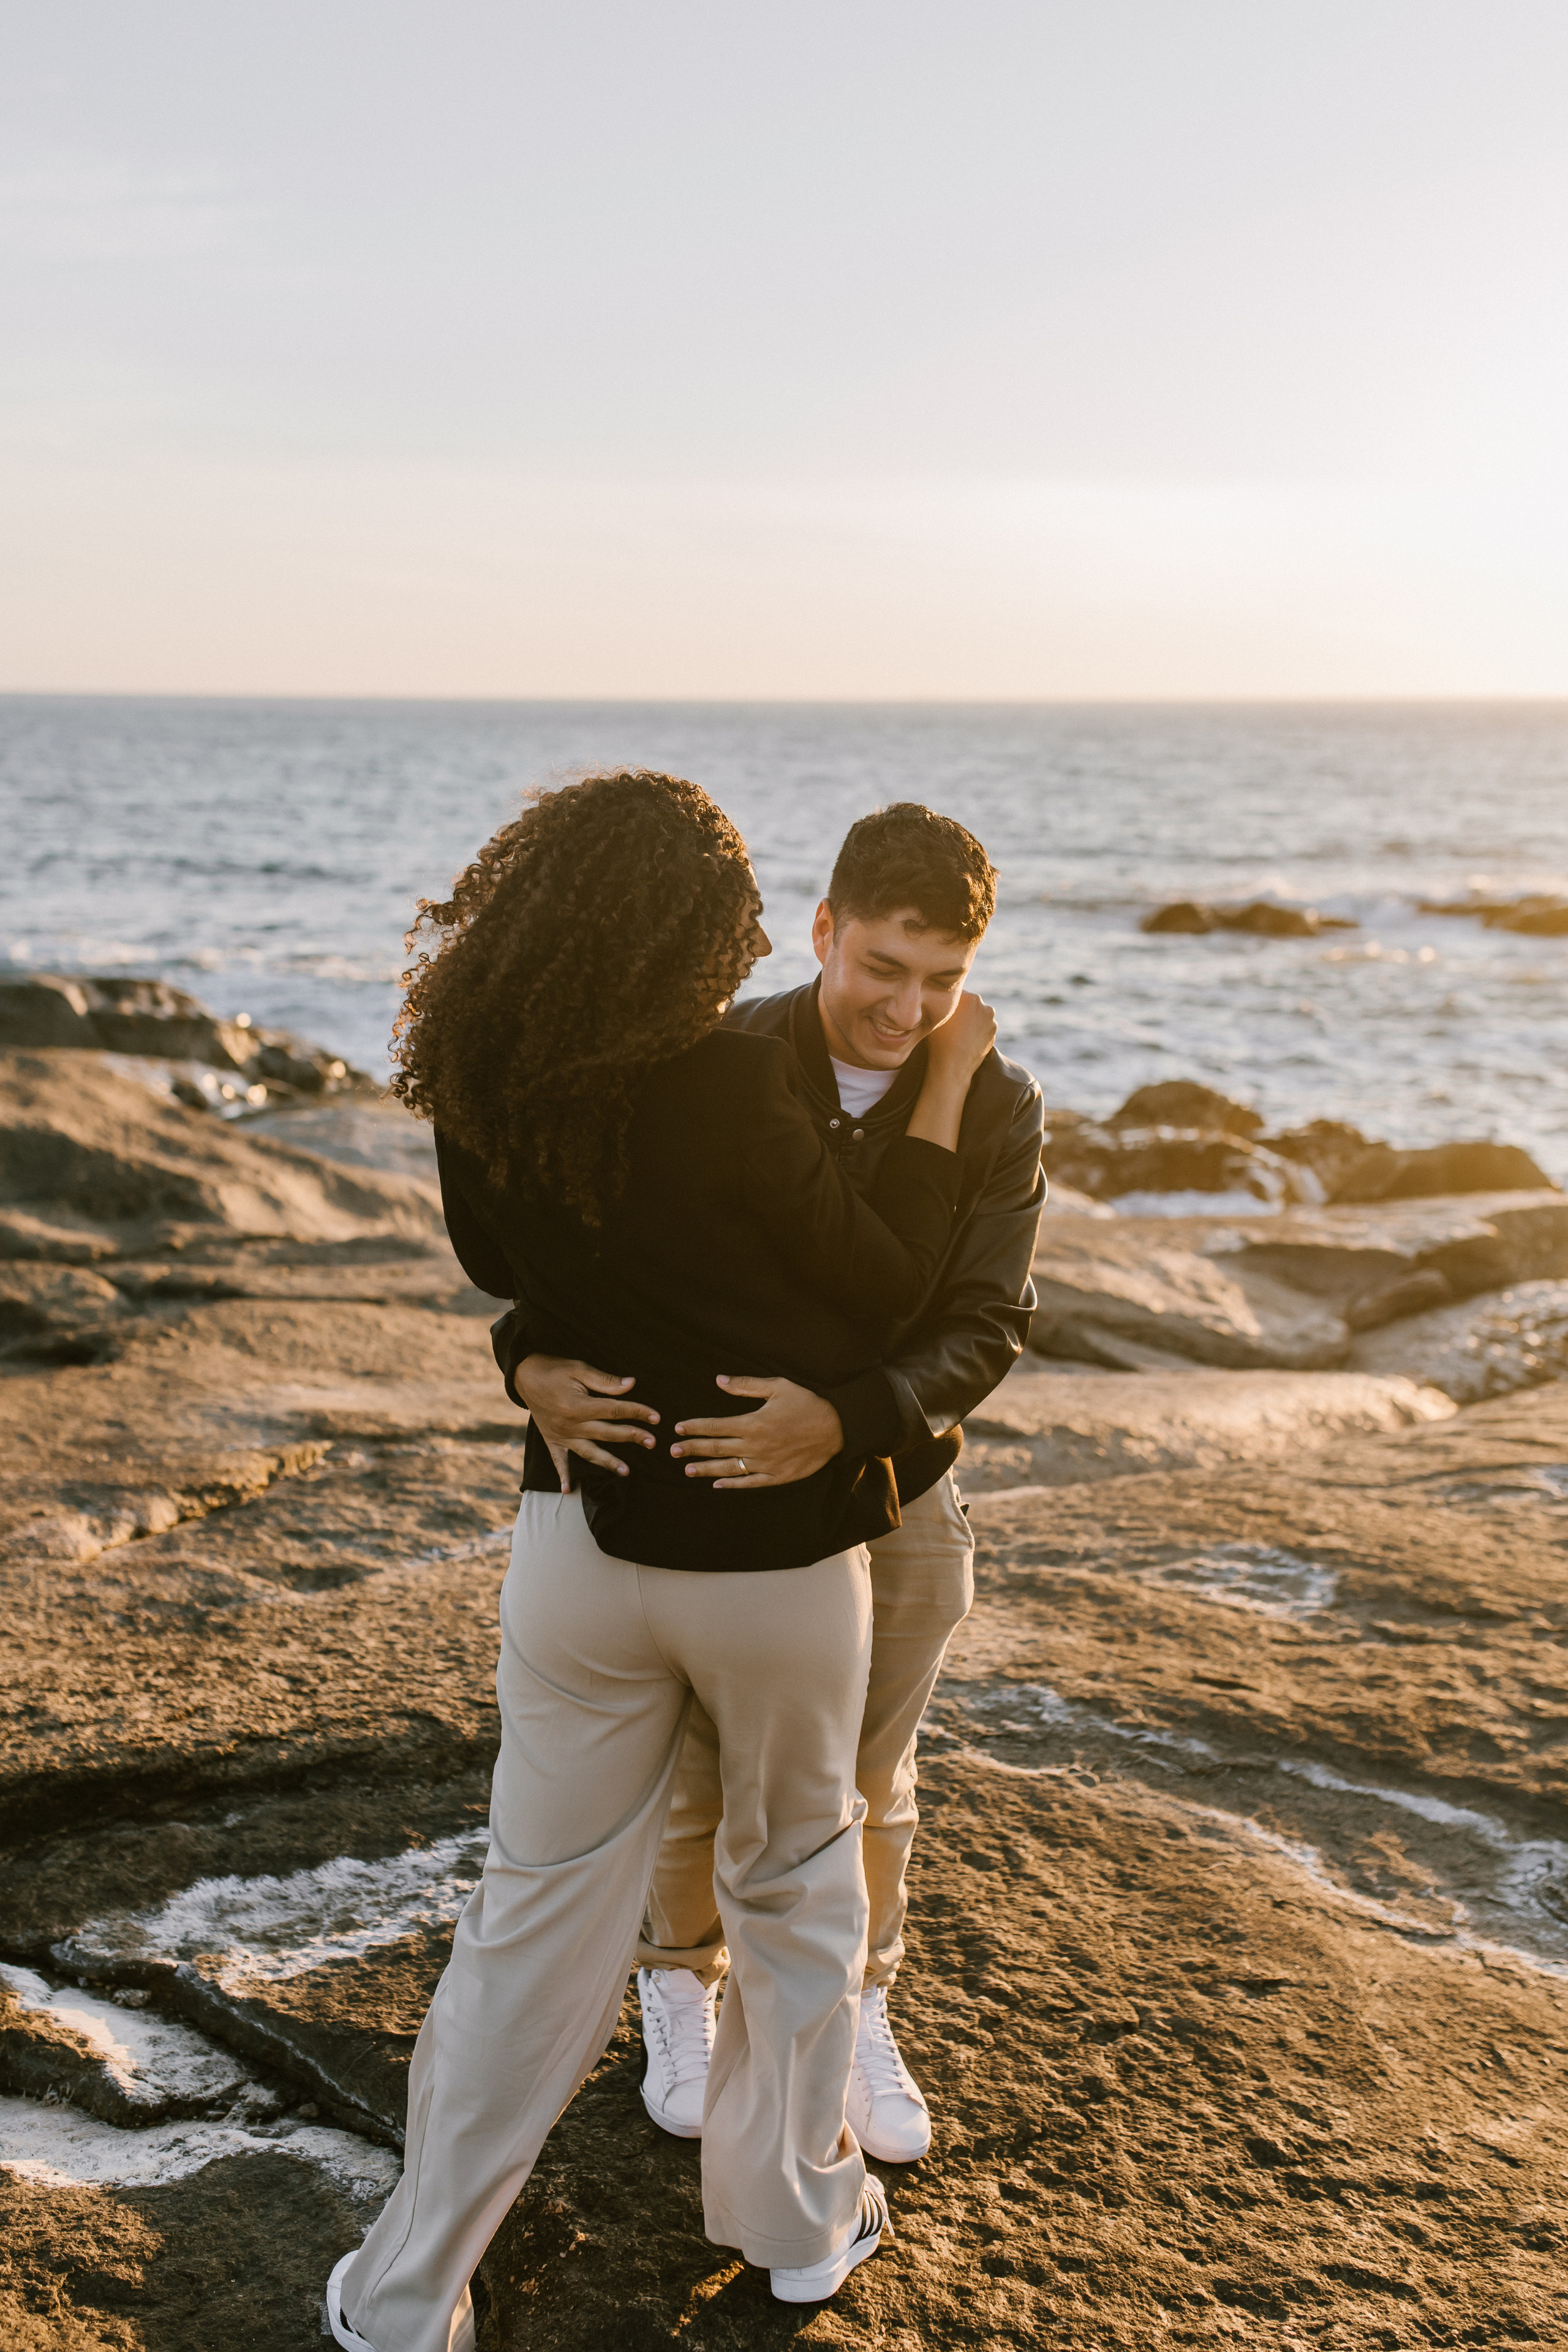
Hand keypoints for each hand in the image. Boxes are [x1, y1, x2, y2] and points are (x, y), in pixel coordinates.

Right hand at [513, 1353, 658, 1491]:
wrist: (524, 1375)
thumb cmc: (554, 1369)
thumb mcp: (579, 1369)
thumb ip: (605, 1381)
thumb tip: (631, 1384)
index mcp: (579, 1405)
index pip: (615, 1410)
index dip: (637, 1412)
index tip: (656, 1417)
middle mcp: (571, 1424)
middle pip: (607, 1433)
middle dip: (632, 1437)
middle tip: (652, 1442)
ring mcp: (561, 1435)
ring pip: (589, 1452)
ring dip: (608, 1462)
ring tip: (626, 1472)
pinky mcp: (551, 1440)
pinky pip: (558, 1461)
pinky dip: (563, 1475)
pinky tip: (567, 1490)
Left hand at [669, 1376, 843, 1490]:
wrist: (836, 1428)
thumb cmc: (806, 1404)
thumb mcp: (778, 1387)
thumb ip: (746, 1385)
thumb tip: (719, 1380)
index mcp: (753, 1423)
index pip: (715, 1426)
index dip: (694, 1428)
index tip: (677, 1429)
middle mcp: (755, 1446)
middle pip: (717, 1448)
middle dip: (692, 1449)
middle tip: (672, 1452)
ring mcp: (766, 1464)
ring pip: (729, 1468)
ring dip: (706, 1469)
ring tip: (687, 1470)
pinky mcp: (777, 1477)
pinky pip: (750, 1483)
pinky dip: (732, 1485)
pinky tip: (717, 1485)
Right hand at [925, 989, 997, 1082]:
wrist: (952, 1066)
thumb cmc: (939, 1040)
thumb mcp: (936, 1015)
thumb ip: (944, 1002)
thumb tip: (941, 996)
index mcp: (970, 997)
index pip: (958, 993)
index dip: (949, 1000)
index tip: (944, 1008)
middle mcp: (984, 1006)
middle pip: (971, 1003)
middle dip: (963, 1009)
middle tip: (952, 1022)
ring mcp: (991, 1020)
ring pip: (978, 1015)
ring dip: (971, 1020)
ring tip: (958, 1032)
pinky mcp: (993, 1033)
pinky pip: (983, 1027)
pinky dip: (976, 1031)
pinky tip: (965, 1039)